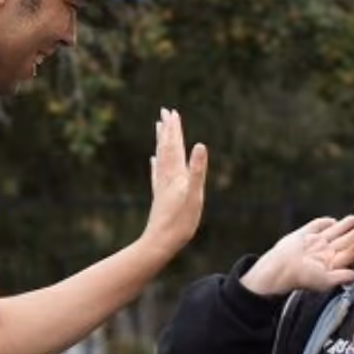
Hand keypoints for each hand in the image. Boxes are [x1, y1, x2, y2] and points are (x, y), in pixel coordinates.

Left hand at [142, 108, 208, 262]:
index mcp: (176, 174)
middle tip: (164, 112)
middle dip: (167, 130)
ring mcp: (162, 186)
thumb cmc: (180, 221)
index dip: (174, 129)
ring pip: (161, 158)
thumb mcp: (195, 195)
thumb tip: (200, 144)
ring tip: (158, 129)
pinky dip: (157, 163)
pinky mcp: (160, 196)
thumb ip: (197, 170)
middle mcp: (167, 176)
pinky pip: (157, 174)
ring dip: (161, 142)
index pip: (176, 146)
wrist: (160, 241)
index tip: (172, 112)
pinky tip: (153, 160)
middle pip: (167, 148)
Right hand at [241, 214, 353, 295]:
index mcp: (332, 263)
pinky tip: (333, 220)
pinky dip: (325, 222)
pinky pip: (317, 226)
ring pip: (334, 232)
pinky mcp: (303, 235)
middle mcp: (325, 252)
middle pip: (345, 240)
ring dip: (345, 225)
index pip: (351, 252)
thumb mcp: (324, 281)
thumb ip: (341, 277)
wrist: (278, 268)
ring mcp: (315, 243)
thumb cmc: (300, 277)